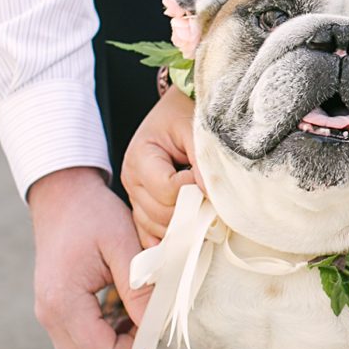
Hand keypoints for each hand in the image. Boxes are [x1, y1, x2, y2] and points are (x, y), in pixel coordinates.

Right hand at [27, 167, 144, 348]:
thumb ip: (139, 286)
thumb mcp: (123, 244)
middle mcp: (49, 317)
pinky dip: (107, 345)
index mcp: (62, 302)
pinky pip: (80, 348)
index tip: (162, 326)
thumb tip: (159, 325)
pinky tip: (129, 319)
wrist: (63, 198)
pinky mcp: (56, 314)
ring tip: (143, 324)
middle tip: (155, 330)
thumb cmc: (94, 215)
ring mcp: (49, 317)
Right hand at [122, 88, 198, 245]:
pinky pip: (148, 230)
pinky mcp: (142, 203)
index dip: (192, 189)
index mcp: (140, 156)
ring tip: (207, 216)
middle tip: (217, 205)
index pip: (167, 189)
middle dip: (190, 211)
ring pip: (155, 226)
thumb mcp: (197, 129)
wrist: (178, 108)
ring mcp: (135, 193)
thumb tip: (212, 195)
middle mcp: (132, 178)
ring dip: (182, 225)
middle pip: (160, 212)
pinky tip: (184, 240)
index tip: (210, 181)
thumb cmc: (186, 114)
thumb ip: (203, 161)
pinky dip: (166, 237)